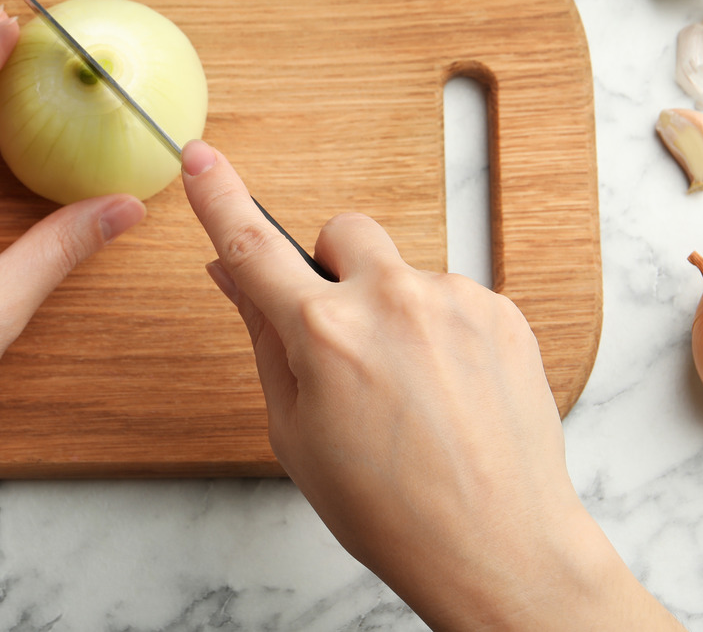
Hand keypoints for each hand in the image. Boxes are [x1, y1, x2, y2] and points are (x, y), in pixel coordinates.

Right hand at [180, 140, 682, 630]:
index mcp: (325, 334)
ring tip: (412, 393)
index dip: (218, 197)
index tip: (200, 157)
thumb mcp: (295, 431)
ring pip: (404, 273)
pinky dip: (442, 333)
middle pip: (343, 233)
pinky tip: (450, 394)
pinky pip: (452, 298)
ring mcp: (455, 301)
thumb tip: (235, 275)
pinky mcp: (503, 312)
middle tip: (343, 336)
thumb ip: (265, 338)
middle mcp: (391, 301)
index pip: (253, 246)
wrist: (497, 545)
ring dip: (395, 310)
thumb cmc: (389, 507)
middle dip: (334, 269)